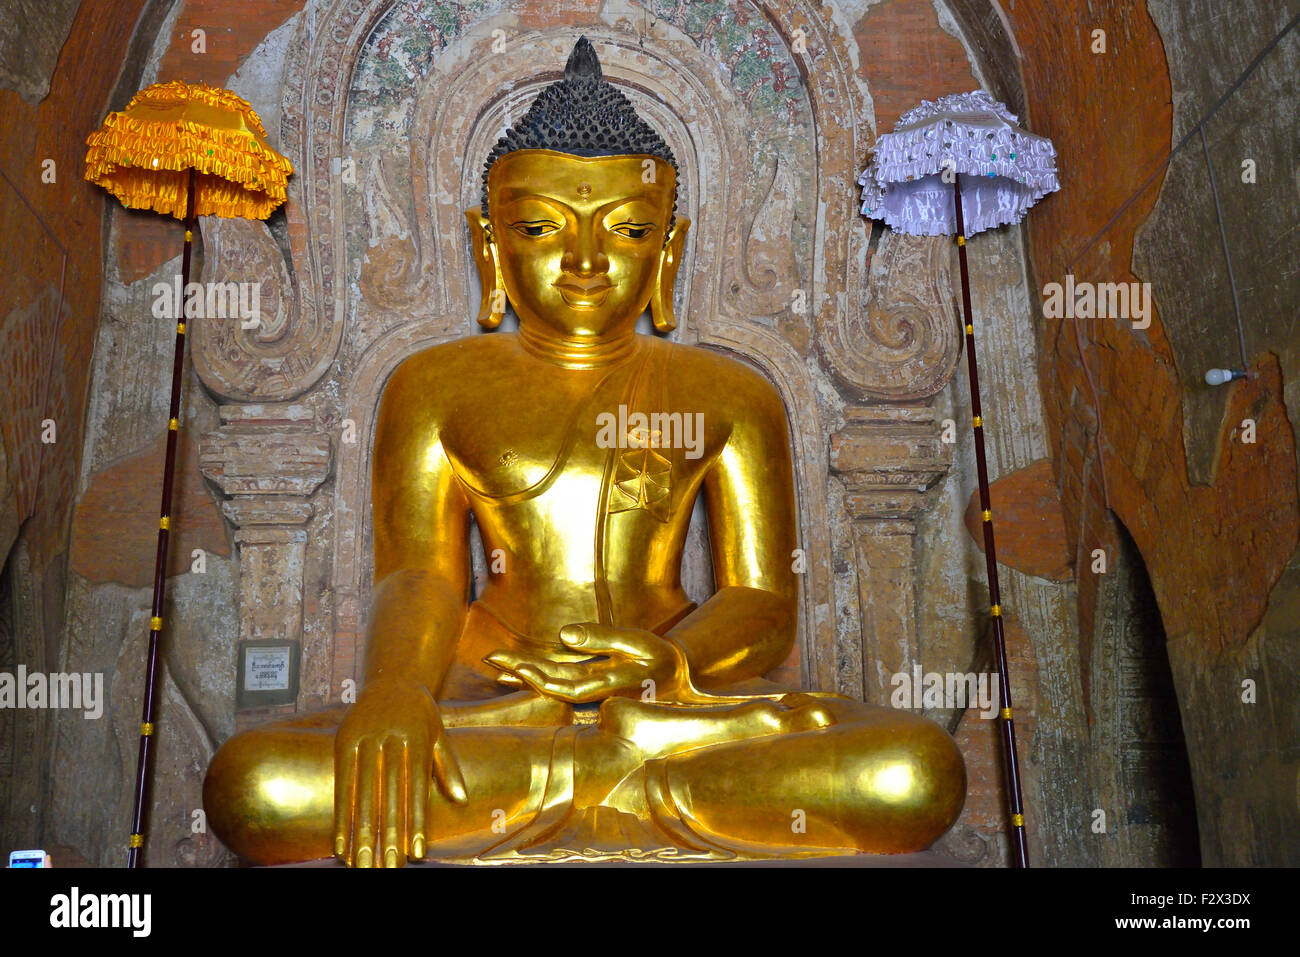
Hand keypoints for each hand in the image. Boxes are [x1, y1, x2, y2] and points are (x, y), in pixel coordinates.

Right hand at [333, 678, 466, 867]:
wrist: (392, 678)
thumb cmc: (421, 713)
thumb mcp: (439, 733)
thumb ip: (448, 766)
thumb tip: (461, 798)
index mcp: (415, 737)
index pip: (416, 788)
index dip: (415, 822)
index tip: (416, 854)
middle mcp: (389, 738)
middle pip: (388, 796)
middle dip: (388, 835)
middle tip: (389, 868)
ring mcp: (364, 738)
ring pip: (362, 794)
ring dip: (362, 833)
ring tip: (363, 864)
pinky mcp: (343, 740)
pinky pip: (341, 785)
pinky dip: (341, 817)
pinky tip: (340, 844)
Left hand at [484, 623, 687, 702]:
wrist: (676, 676)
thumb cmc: (659, 658)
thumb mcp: (637, 641)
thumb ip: (601, 638)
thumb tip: (563, 635)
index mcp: (608, 684)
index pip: (567, 687)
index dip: (540, 679)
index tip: (517, 668)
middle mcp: (594, 691)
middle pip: (550, 684)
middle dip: (521, 671)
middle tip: (492, 658)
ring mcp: (590, 685)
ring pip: (551, 678)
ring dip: (523, 670)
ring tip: (495, 662)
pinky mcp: (589, 678)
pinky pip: (559, 674)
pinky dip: (538, 668)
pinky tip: (516, 666)